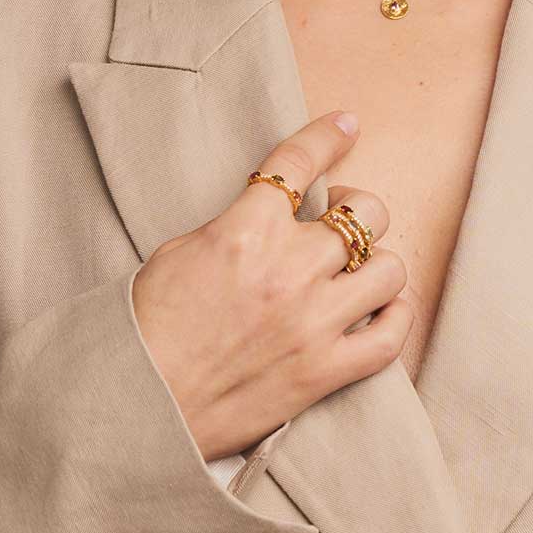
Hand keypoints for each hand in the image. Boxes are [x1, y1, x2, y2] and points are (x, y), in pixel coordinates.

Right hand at [131, 110, 412, 462]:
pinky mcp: (324, 372)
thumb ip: (236, 226)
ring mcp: (313, 322)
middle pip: (364, 212)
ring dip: (376, 263)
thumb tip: (271, 216)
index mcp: (247, 229)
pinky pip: (390, 337)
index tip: (347, 125)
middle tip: (336, 221)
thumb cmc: (146, 328)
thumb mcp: (180, 252)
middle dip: (355, 208)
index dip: (329, 135)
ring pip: (388, 269)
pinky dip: (395, 317)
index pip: (300, 161)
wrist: (138, 407)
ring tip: (356, 271)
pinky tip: (382, 310)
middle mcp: (289, 268)